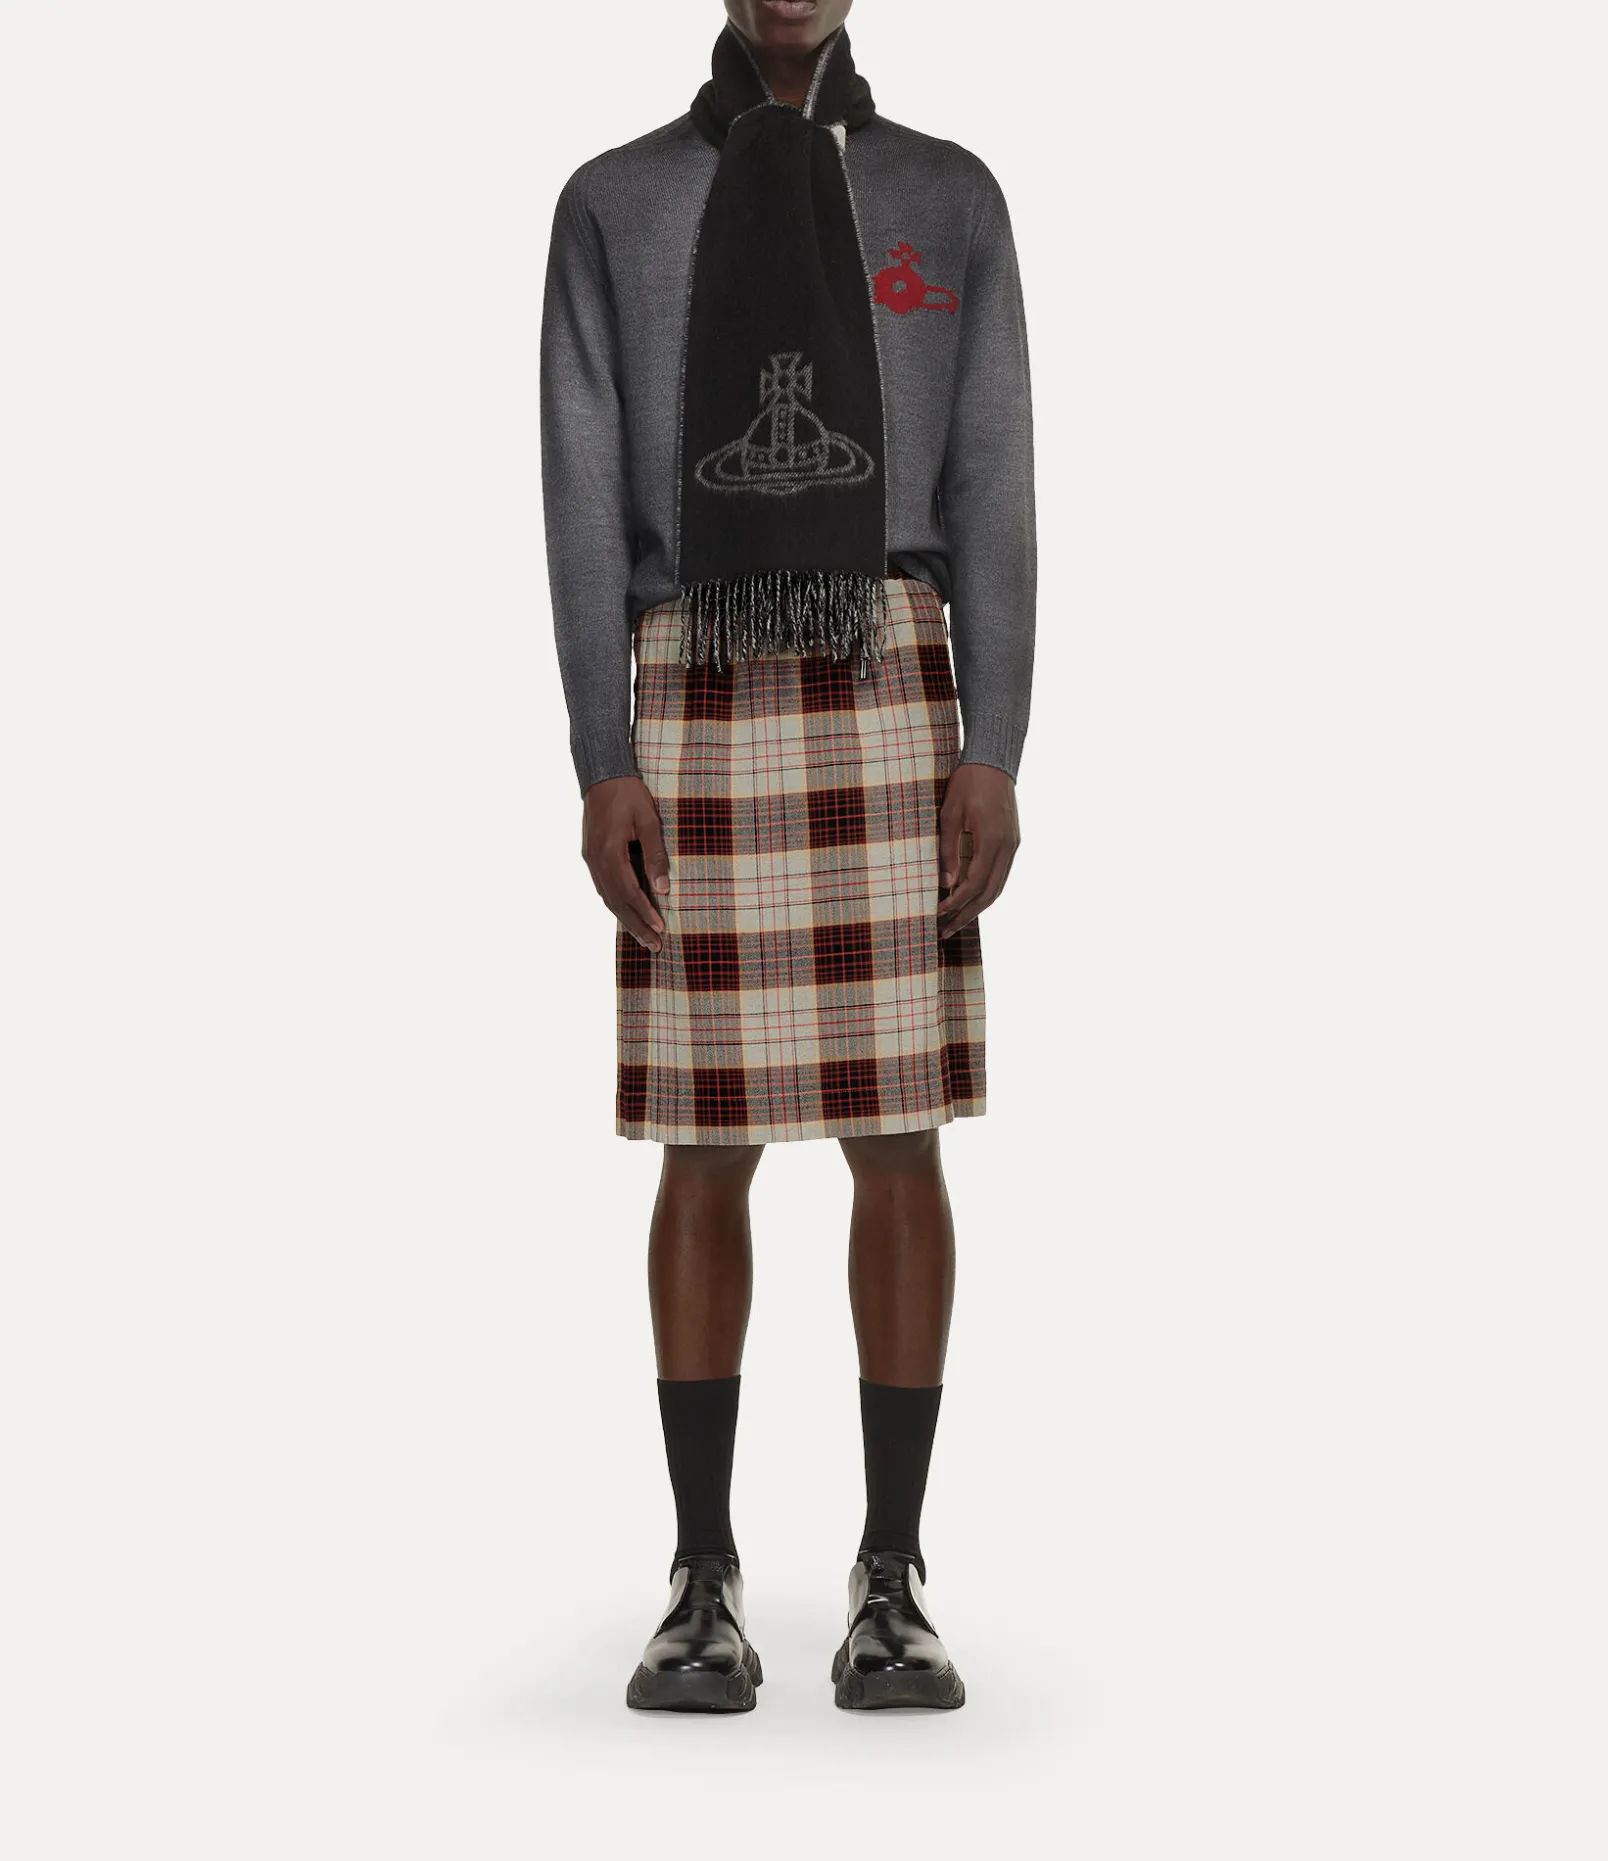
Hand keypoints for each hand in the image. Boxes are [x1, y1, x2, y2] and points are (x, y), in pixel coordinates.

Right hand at [582, 775, 669, 951]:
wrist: (602, 774)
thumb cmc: (628, 793)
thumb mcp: (649, 821)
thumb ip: (655, 855)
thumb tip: (664, 889)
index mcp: (609, 852)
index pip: (629, 892)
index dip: (645, 912)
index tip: (661, 928)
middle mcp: (596, 860)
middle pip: (616, 902)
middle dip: (636, 925)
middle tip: (654, 946)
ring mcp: (590, 859)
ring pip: (607, 898)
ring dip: (626, 919)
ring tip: (643, 937)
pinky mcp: (591, 856)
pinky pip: (603, 887)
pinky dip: (616, 904)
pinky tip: (627, 913)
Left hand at [937, 762, 1019, 938]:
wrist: (994, 761)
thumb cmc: (968, 784)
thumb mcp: (950, 815)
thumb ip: (948, 850)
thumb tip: (946, 883)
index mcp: (992, 841)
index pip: (974, 883)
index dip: (956, 902)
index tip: (938, 912)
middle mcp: (1008, 847)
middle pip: (989, 893)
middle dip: (967, 914)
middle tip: (946, 931)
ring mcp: (1013, 845)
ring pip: (998, 887)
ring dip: (978, 906)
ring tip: (957, 921)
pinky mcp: (1012, 841)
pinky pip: (1001, 874)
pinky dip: (987, 891)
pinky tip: (972, 899)